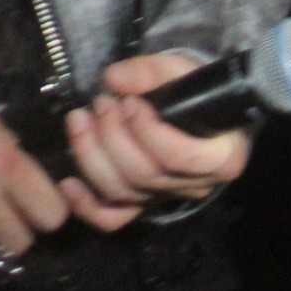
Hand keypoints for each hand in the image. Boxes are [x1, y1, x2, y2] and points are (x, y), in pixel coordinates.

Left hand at [56, 52, 251, 232]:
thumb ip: (152, 71)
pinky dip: (86, 205)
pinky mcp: (143, 206)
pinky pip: (113, 218)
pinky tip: (68, 182)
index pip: (182, 156)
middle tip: (100, 103)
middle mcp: (197, 185)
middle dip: (114, 138)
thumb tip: (114, 78)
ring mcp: (167, 197)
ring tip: (81, 120)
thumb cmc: (196, 91)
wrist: (197, 109)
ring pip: (124, 192)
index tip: (128, 102)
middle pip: (146, 175)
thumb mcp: (183, 71)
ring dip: (93, 157)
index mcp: (222, 156)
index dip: (148, 132)